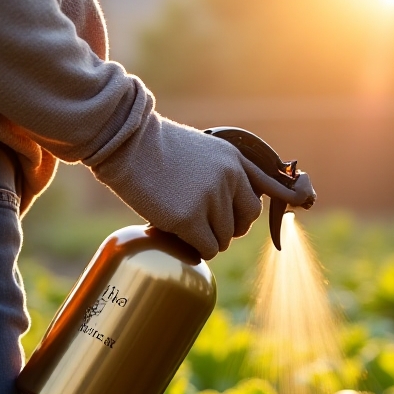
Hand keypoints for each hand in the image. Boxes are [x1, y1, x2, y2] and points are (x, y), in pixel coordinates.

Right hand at [91, 117, 265, 258]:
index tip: (266, 216)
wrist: (127, 144)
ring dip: (208, 238)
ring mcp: (210, 199)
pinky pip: (208, 248)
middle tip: (209, 226)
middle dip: (231, 228)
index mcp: (235, 161)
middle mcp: (229, 179)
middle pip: (246, 220)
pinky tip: (182, 239)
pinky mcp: (189, 219)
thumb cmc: (158, 148)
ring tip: (187, 227)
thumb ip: (226, 173)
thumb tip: (239, 206)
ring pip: (224, 238)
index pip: (266, 192)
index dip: (263, 208)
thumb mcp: (205, 150)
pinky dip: (197, 249)